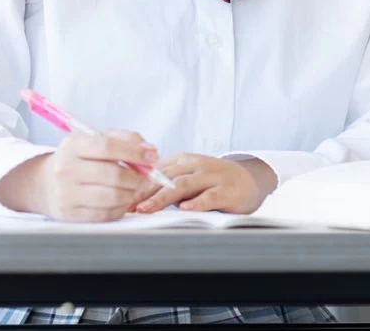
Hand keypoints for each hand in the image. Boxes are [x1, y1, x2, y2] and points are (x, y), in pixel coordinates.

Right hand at [0, 130, 159, 221]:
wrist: (45, 183)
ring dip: (131, 193)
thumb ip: (125, 139)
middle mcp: (65, 169)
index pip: (107, 147)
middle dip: (137, 177)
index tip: (153, 155)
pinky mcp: (69, 214)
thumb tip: (150, 150)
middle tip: (145, 177)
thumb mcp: (96, 140)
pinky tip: (121, 200)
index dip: (135, 152)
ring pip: (112, 196)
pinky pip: (105, 214)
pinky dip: (121, 207)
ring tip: (133, 188)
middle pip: (113, 174)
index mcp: (72, 145)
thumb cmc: (80, 159)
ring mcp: (65, 194)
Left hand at [134, 153, 277, 214]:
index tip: (120, 199)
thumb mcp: (187, 178)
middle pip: (166, 177)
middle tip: (126, 205)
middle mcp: (196, 165)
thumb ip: (165, 184)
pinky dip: (197, 202)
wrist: (250, 180)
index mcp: (183, 160)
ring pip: (184, 185)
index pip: (155, 172)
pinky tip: (186, 208)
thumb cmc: (213, 182)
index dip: (136, 185)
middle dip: (144, 192)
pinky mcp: (227, 190)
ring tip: (146, 209)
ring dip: (163, 197)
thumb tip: (133, 198)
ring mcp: (213, 176)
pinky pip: (210, 195)